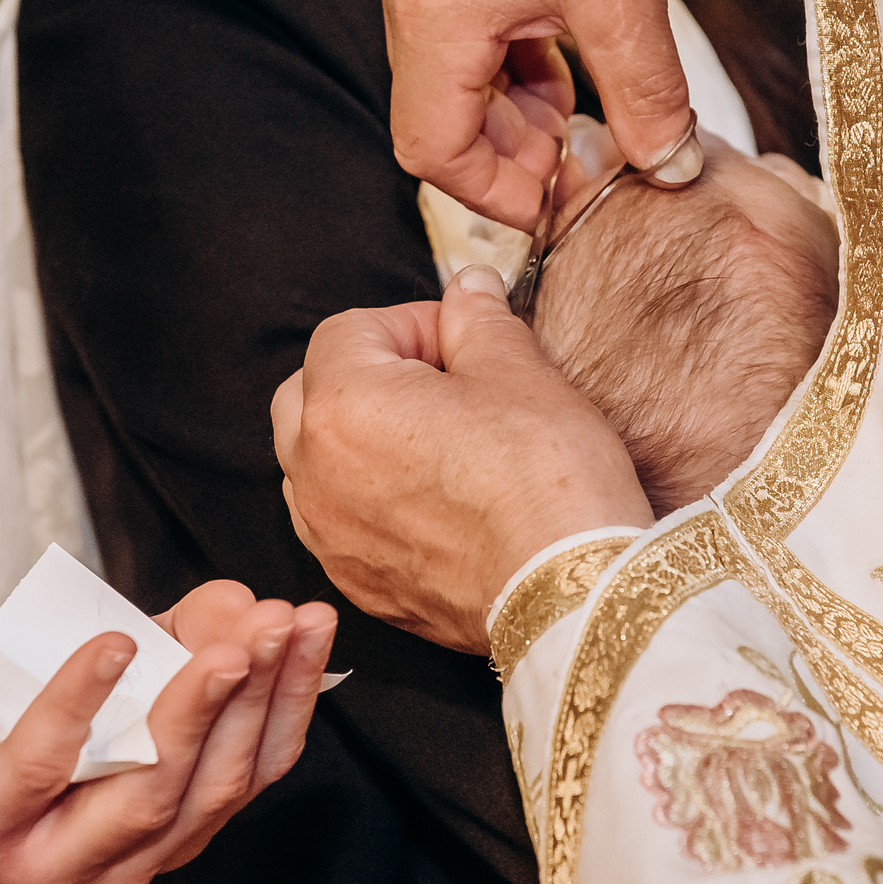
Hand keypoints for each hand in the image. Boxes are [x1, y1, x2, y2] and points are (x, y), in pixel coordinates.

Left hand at [0, 584, 335, 883]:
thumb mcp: (91, 676)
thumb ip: (168, 644)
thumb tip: (242, 600)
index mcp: (160, 828)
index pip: (254, 770)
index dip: (293, 697)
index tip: (313, 622)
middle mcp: (119, 863)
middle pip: (217, 784)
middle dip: (258, 697)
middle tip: (279, 620)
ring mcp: (49, 863)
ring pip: (150, 791)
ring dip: (193, 709)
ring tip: (225, 643)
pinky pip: (43, 769)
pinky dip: (80, 702)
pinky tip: (112, 646)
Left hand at [273, 265, 651, 650]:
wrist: (570, 592)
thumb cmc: (544, 480)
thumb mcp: (518, 370)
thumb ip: (478, 319)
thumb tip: (468, 290)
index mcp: (342, 404)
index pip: (349, 331)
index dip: (411, 324)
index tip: (462, 340)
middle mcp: (315, 472)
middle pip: (313, 393)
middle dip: (371, 377)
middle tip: (447, 385)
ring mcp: (331, 535)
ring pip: (319, 462)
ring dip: (364, 441)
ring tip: (442, 446)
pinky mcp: (358, 583)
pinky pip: (343, 522)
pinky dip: (373, 501)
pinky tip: (438, 503)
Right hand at [379, 0, 692, 229]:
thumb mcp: (626, 2)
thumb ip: (646, 102)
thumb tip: (670, 169)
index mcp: (433, 13)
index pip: (431, 148)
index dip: (495, 191)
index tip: (560, 200)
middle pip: (437, 113)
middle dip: (507, 150)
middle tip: (581, 161)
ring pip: (454, 72)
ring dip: (514, 108)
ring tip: (585, 110)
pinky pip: (469, 27)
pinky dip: (515, 61)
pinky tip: (570, 55)